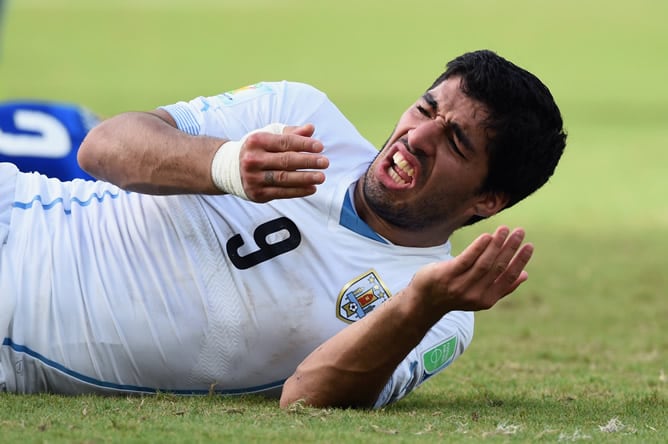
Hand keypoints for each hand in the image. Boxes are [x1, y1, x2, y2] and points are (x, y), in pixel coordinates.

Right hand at [239, 124, 328, 201]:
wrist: (231, 168)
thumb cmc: (257, 149)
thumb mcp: (270, 136)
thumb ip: (291, 133)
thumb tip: (311, 129)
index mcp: (256, 141)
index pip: (285, 142)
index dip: (304, 144)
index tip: (320, 147)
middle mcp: (253, 160)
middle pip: (285, 161)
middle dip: (308, 162)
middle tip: (325, 162)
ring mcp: (254, 178)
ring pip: (284, 178)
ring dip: (305, 178)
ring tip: (321, 177)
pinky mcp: (257, 194)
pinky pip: (281, 193)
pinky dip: (298, 191)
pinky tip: (312, 188)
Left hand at [410, 226, 533, 313]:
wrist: (424, 301)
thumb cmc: (455, 293)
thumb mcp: (479, 295)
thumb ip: (501, 288)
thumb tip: (525, 275)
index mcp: (486, 300)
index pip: (508, 278)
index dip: (520, 261)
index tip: (529, 245)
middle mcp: (474, 294)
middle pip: (498, 268)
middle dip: (511, 248)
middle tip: (520, 231)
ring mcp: (460, 285)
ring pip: (484, 263)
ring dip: (496, 245)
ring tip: (505, 229)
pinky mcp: (447, 275)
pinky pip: (466, 260)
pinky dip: (478, 248)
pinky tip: (487, 236)